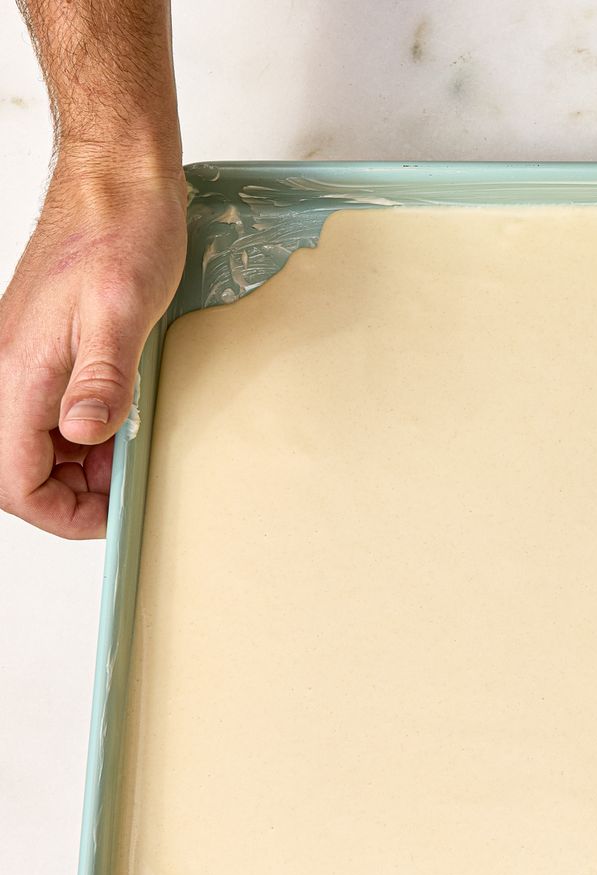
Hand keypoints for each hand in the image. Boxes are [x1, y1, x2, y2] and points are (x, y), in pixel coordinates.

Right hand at [0, 151, 185, 538]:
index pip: (15, 483)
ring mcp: (19, 362)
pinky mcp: (38, 352)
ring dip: (78, 466)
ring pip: (30, 446)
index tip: (115, 514)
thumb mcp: (124, 312)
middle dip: (72, 494)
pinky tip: (120, 419)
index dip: (65, 514)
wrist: (116, 183)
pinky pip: (44, 413)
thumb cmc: (122, 236)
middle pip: (17, 473)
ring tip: (129, 451)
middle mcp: (6, 371)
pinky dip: (80, 433)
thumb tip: (86, 432)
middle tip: (129, 482)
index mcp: (18, 372)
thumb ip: (103, 378)